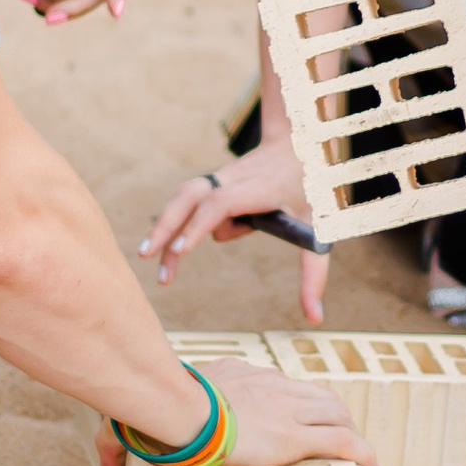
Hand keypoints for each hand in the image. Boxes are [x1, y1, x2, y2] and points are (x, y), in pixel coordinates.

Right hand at [94, 359, 367, 465]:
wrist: (176, 410)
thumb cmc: (153, 414)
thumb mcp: (134, 424)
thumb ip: (117, 445)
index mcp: (234, 380)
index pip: (272, 386)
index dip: (288, 402)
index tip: (289, 419)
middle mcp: (268, 388)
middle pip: (314, 394)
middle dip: (332, 414)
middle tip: (339, 437)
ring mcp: (285, 410)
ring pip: (335, 413)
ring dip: (349, 432)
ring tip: (358, 458)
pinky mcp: (294, 437)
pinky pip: (341, 443)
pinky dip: (362, 455)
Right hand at [142, 134, 329, 321]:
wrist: (302, 146)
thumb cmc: (312, 192)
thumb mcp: (320, 231)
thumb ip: (314, 275)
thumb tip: (314, 318)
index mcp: (259, 189)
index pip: (221, 203)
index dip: (197, 224)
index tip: (180, 250)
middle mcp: (234, 179)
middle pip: (189, 194)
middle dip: (165, 223)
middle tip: (145, 256)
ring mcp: (220, 178)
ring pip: (183, 195)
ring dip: (163, 224)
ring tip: (151, 261)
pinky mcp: (213, 182)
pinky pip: (189, 200)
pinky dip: (175, 220)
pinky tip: (173, 251)